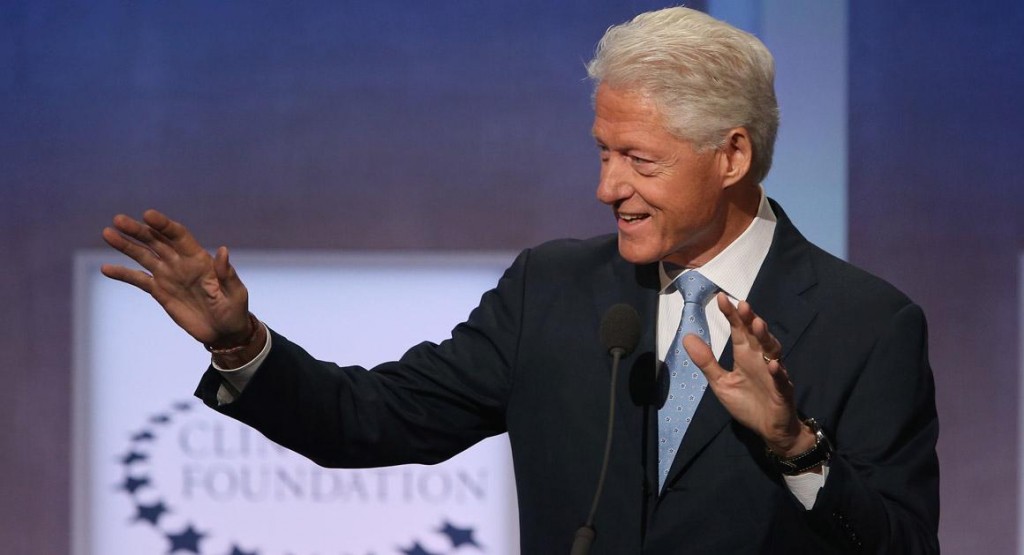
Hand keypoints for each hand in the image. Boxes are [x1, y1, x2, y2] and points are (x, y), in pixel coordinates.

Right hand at [101, 209, 250, 347]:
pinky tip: (106, 268)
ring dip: (126, 245)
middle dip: (138, 230)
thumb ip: (226, 273)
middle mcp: (181, 263)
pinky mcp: (160, 292)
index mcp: (200, 259)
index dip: (164, 225)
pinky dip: (123, 274)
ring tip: (107, 233)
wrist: (224, 332)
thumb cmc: (235, 311)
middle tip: (118, 219)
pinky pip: (139, 280)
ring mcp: (169, 276)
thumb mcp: (235, 293)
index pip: (179, 236)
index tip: (147, 215)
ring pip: (144, 256)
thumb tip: (223, 251)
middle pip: (156, 241)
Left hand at [684, 293, 814, 456]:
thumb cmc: (747, 402)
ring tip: (758, 325)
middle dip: (751, 320)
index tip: (722, 298)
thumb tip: (687, 337)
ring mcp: (774, 373)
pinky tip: (773, 365)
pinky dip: (778, 372)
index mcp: (745, 355)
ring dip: (766, 338)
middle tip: (743, 305)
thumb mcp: (721, 382)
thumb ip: (706, 361)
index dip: (732, 315)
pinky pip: (782, 380)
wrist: (769, 429)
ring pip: (772, 351)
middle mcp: (761, 359)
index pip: (738, 330)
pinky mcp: (783, 391)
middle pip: (756, 335)